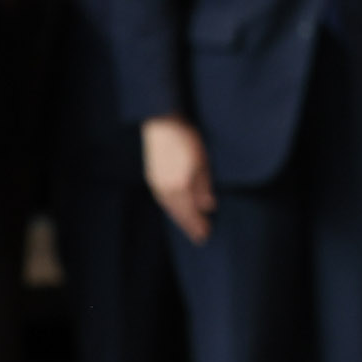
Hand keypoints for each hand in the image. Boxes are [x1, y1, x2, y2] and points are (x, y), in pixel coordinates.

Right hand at [143, 116, 215, 242]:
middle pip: (178, 214)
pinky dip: (171, 208)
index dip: (198, 225)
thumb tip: (208, 206)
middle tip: (199, 237)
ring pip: (169, 208)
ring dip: (179, 218)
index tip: (206, 235)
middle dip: (189, 226)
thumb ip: (203, 185)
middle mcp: (165, 189)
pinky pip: (162, 200)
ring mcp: (156, 183)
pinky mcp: (152, 177)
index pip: (190, 213)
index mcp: (179, 186)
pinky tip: (176, 208)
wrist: (161, 123)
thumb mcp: (201, 161)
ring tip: (189, 226)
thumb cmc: (185, 138)